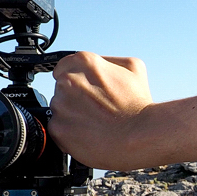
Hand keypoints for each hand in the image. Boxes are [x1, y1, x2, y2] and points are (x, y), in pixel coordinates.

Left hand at [49, 52, 153, 170]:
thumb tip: (97, 65)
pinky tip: (88, 133)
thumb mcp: (133, 67)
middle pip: (62, 88)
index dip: (78, 80)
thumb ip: (108, 60)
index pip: (64, 66)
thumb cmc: (138, 103)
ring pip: (59, 108)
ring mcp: (61, 105)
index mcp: (84, 62)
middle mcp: (68, 80)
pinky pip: (57, 128)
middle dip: (75, 97)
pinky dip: (69, 132)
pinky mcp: (58, 128)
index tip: (87, 90)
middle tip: (95, 108)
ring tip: (94, 122)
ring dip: (72, 115)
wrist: (139, 135)